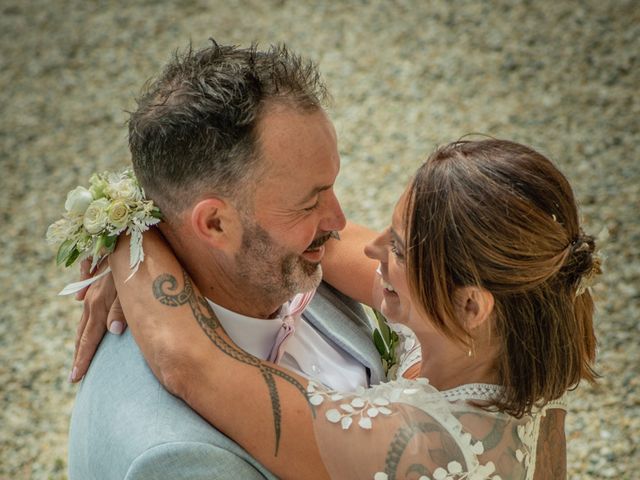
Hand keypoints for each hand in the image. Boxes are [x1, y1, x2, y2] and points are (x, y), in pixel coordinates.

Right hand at [70, 259, 126, 382]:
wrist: (125, 237)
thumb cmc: (135, 264)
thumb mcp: (131, 288)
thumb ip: (123, 310)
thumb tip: (114, 332)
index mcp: (99, 306)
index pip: (89, 339)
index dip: (83, 359)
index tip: (76, 378)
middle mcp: (92, 300)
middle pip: (83, 332)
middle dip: (80, 353)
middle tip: (75, 374)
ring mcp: (93, 289)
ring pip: (84, 316)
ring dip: (82, 334)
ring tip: (80, 351)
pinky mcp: (96, 279)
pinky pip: (87, 297)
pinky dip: (85, 308)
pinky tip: (80, 303)